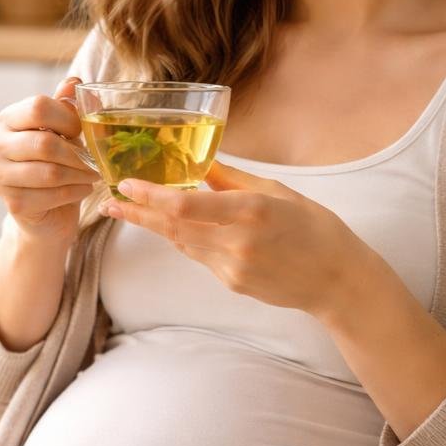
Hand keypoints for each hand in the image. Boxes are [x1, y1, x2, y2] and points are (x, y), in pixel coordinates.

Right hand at [0, 76, 100, 247]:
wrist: (44, 211)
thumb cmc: (54, 163)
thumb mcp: (61, 132)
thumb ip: (65, 107)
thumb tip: (73, 82)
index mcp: (7, 119)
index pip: (38, 107)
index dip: (68, 118)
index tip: (81, 131)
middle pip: (45, 143)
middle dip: (78, 153)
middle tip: (95, 160)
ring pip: (51, 172)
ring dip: (80, 174)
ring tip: (93, 175)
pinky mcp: (12, 203)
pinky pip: (52, 195)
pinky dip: (76, 192)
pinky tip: (82, 189)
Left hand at [101, 160, 379, 319]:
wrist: (337, 280)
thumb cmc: (315, 227)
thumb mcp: (276, 192)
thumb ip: (232, 179)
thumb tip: (199, 161)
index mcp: (251, 211)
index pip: (185, 206)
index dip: (150, 197)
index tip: (126, 185)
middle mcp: (237, 242)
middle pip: (172, 227)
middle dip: (137, 213)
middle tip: (108, 201)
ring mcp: (232, 268)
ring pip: (181, 243)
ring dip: (154, 226)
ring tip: (127, 209)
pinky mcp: (232, 283)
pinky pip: (199, 256)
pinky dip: (184, 239)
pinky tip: (171, 227)